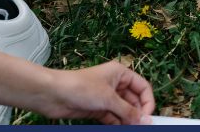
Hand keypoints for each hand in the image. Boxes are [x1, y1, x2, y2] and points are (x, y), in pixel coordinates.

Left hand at [39, 61, 154, 124]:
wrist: (52, 95)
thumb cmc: (80, 87)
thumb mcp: (109, 99)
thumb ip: (128, 111)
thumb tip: (145, 120)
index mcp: (120, 73)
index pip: (142, 87)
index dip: (147, 102)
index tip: (147, 117)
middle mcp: (115, 84)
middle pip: (134, 100)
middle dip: (138, 114)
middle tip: (141, 127)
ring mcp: (106, 97)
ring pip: (124, 111)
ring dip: (128, 120)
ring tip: (131, 129)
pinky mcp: (97, 109)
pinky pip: (113, 118)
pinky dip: (118, 124)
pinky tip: (121, 129)